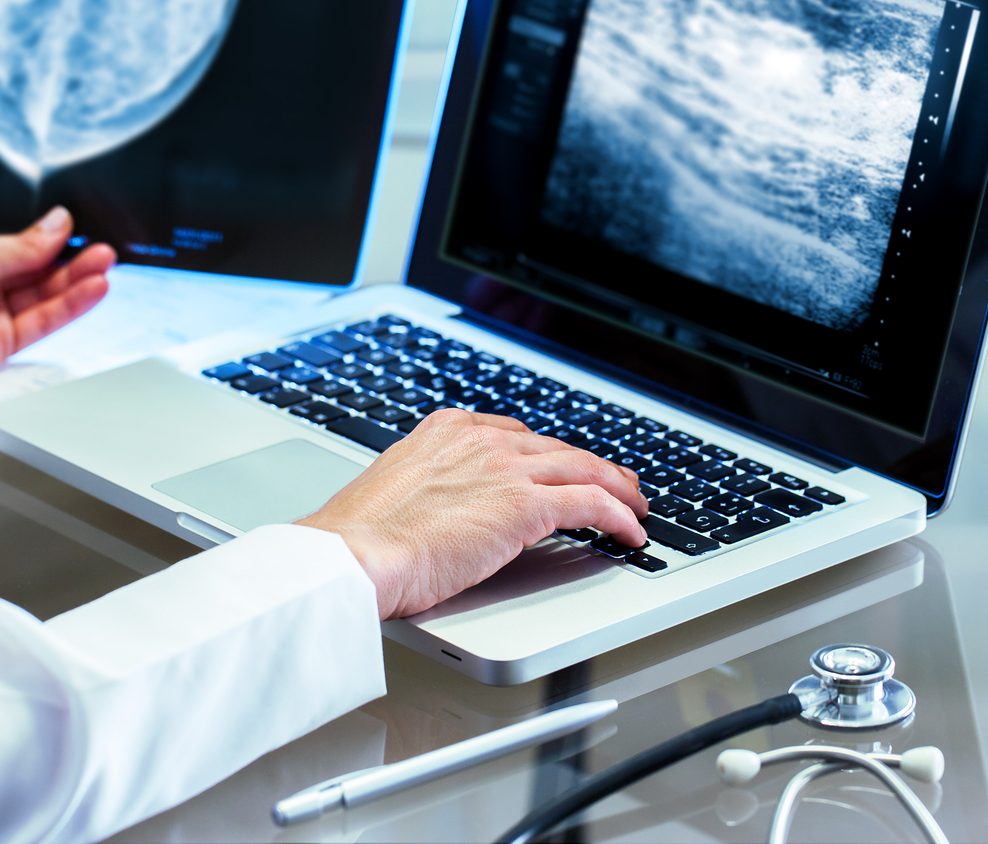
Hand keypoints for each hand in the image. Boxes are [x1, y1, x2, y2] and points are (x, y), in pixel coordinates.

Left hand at [0, 207, 115, 400]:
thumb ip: (26, 247)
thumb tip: (59, 223)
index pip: (22, 252)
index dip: (54, 245)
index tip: (83, 234)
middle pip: (37, 277)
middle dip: (72, 265)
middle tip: (104, 253)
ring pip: (42, 302)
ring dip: (76, 286)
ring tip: (104, 270)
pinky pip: (39, 327)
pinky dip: (67, 309)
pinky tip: (89, 291)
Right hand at [296, 408, 648, 618]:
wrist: (351, 557)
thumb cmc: (359, 539)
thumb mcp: (395, 490)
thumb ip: (428, 486)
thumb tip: (444, 509)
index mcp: (445, 431)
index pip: (514, 435)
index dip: (548, 455)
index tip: (561, 467)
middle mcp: (479, 441)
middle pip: (556, 449)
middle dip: (593, 467)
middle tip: (616, 483)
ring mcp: (504, 469)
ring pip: (585, 469)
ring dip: (618, 489)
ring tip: (636, 507)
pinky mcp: (524, 505)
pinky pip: (590, 504)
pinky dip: (617, 516)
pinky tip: (629, 533)